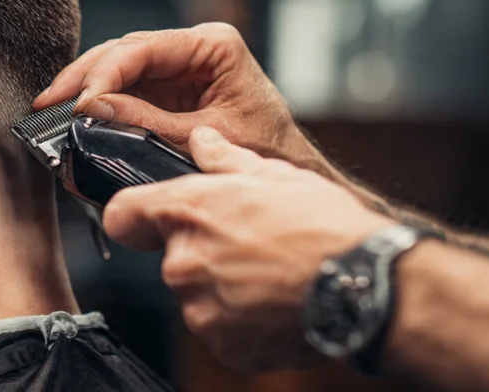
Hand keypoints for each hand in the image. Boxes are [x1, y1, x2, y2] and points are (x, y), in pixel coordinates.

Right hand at [34, 23, 345, 184]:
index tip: (82, 103)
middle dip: (83, 78)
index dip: (104, 74)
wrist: (289, 176)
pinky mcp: (168, 92)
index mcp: (214, 45)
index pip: (143, 48)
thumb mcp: (203, 139)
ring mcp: (179, 69)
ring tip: (51, 111)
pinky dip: (98, 105)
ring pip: (116, 68)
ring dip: (83, 89)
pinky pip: (124, 90)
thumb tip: (95, 114)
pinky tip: (73, 117)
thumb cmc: (266, 153)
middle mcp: (193, 49)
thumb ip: (148, 124)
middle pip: (122, 52)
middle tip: (50, 103)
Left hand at [104, 125, 393, 372]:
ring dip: (223, 286)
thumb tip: (203, 142)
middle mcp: (184, 264)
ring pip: (198, 294)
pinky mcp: (223, 347)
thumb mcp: (275, 175)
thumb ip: (225, 159)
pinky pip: (221, 328)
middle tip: (249, 244)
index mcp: (189, 213)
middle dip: (203, 249)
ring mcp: (201, 311)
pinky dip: (242, 320)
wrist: (364, 287)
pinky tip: (275, 302)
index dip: (135, 214)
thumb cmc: (324, 227)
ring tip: (270, 274)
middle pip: (170, 256)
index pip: (124, 214)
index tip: (148, 218)